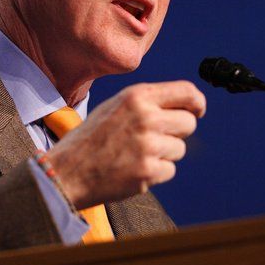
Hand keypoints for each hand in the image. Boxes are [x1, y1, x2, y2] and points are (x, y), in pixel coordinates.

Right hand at [45, 81, 205, 209]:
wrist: (67, 171)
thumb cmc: (92, 138)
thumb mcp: (115, 107)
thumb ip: (147, 103)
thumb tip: (188, 107)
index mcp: (137, 96)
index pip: (187, 91)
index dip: (197, 102)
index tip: (197, 111)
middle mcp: (145, 117)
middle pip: (188, 123)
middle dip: (178, 132)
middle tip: (154, 139)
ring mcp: (148, 146)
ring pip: (179, 149)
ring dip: (163, 154)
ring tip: (135, 155)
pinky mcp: (148, 172)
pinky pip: (169, 170)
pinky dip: (155, 173)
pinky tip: (132, 170)